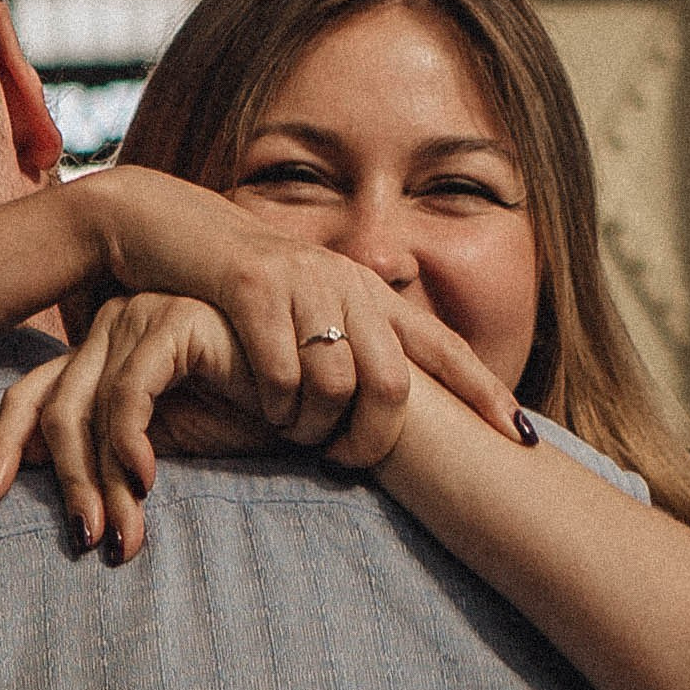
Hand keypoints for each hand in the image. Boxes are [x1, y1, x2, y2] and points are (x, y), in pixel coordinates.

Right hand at [0, 243, 521, 553]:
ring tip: (291, 436)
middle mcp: (349, 283)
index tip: (521, 438)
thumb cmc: (240, 287)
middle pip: (392, 386)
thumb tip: (385, 408)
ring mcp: (304, 282)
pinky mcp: (253, 287)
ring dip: (312, 428)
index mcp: (371, 294)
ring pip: (335, 386)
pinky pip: (281, 371)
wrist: (169, 225)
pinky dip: (274, 405)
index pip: (444, 349)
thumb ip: (347, 348)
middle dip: (371, 441)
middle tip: (343, 464)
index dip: (485, 393)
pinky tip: (258, 410)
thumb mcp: (306, 311)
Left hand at [0, 295, 264, 556]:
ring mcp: (143, 313)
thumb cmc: (246, 420)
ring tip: (124, 532)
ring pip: (88, 409)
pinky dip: (128, 443)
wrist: (319, 400)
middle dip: (70, 482)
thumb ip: (102, 453)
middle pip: (54, 407)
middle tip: (89, 541)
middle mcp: (115, 324)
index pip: (31, 396)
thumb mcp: (158, 446)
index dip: (4, 446)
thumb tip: (31, 471)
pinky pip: (129, 392)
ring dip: (102, 480)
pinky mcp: (174, 320)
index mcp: (104, 351)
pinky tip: (147, 480)